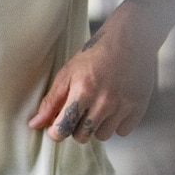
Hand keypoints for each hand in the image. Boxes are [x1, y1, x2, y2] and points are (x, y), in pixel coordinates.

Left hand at [28, 0, 158, 142]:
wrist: (129, 39)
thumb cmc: (96, 53)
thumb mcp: (68, 72)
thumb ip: (52, 100)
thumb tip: (35, 124)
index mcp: (83, 90)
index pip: (64, 128)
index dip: (56, 131)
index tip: (56, 127)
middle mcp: (104, 101)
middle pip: (82, 136)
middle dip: (75, 127)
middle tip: (79, 109)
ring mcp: (123, 106)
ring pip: (102, 136)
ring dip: (96, 125)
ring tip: (97, 105)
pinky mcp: (138, 108)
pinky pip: (122, 131)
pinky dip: (116, 123)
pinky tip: (114, 106)